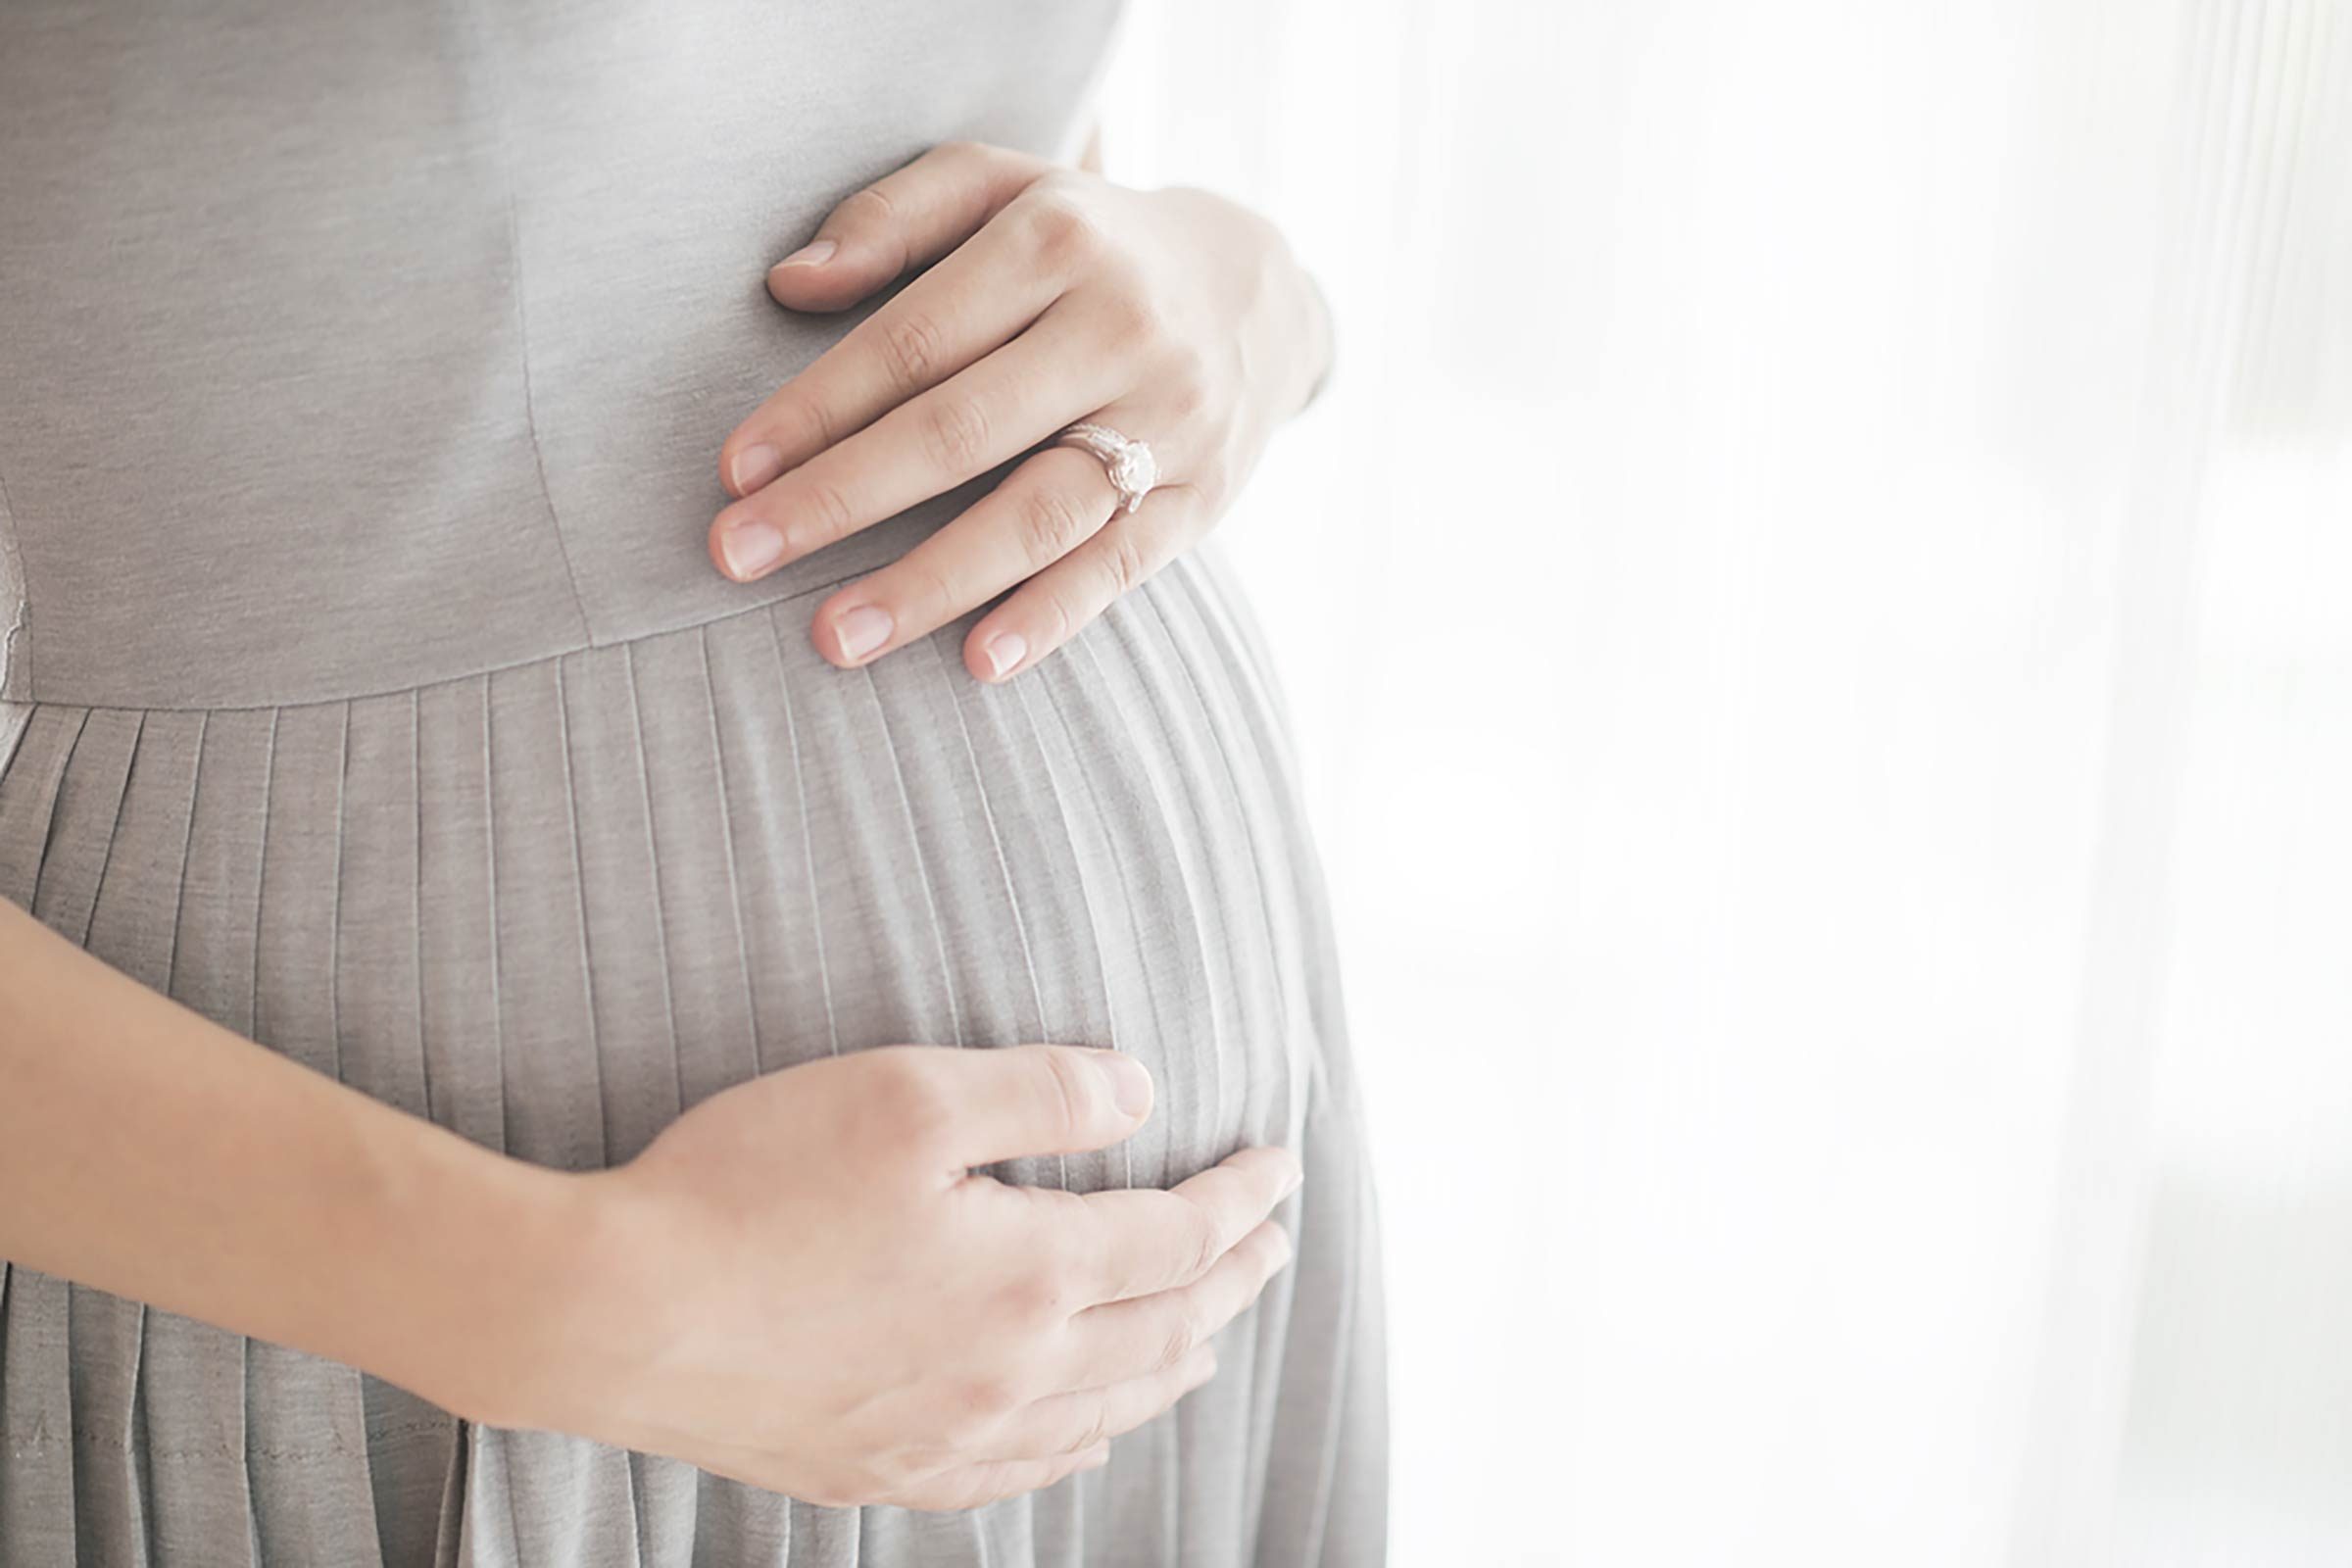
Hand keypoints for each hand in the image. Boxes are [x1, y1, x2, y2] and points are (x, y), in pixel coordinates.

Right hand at [522, 1044, 1300, 1510]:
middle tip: (1272, 1244)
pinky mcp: (879, 1471)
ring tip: (1208, 1336)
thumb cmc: (748, 1186)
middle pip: (1163, 1331)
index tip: (1280, 1165)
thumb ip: (1042, 1092)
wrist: (608, 1313)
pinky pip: (1023, 1471)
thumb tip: (1144, 1093)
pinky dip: (1084, 1440)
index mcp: (1030, 1276)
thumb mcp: (907, 1095)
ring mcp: (945, 1436)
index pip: (1180, 1240)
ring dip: (1174, 1365)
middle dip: (1232, 1281)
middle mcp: (1009, 1374)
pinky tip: (1085, 1429)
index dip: (1242, 1201)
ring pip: (1105, 1411)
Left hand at [707, 140, 1332, 681]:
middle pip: (962, 429)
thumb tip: (789, 284)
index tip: (732, 470)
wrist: (1254, 293)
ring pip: (1038, 512)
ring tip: (832, 638)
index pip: (914, 339)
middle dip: (841, 499)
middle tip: (734, 556)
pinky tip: (977, 664)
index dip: (816, 407)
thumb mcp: (1001, 184)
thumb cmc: (1084, 244)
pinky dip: (1050, 618)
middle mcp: (1121, 329)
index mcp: (1056, 241)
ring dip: (931, 582)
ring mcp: (1171, 420)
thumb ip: (893, 217)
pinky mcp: (1205, 498)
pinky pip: (1119, 568)